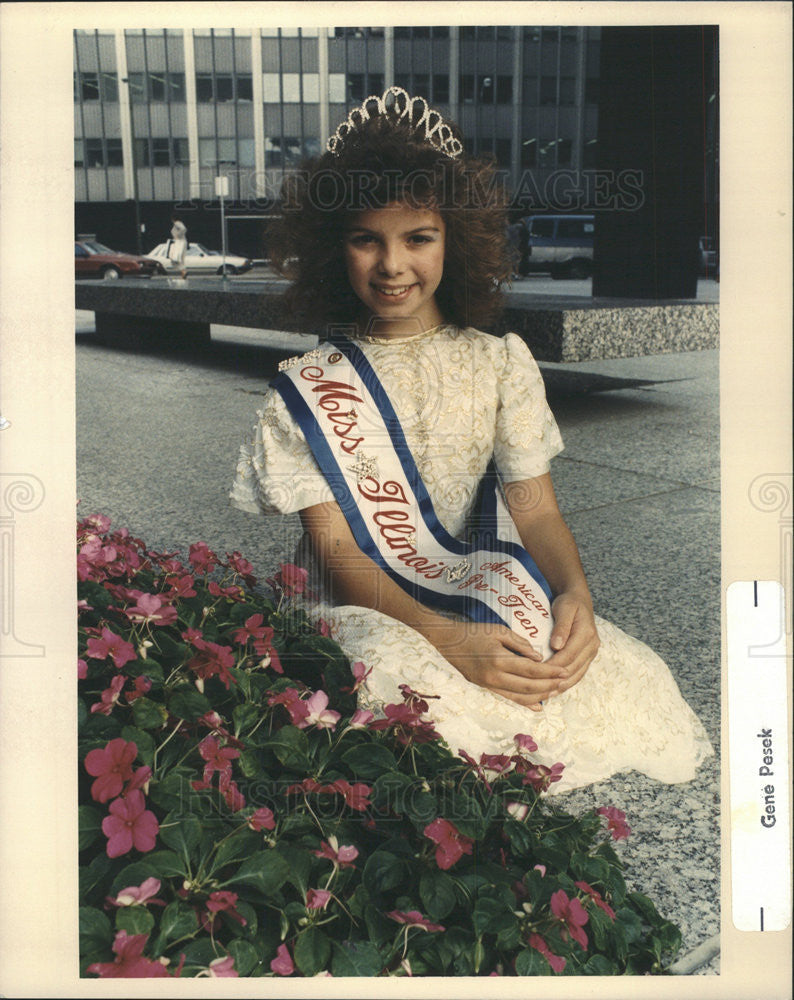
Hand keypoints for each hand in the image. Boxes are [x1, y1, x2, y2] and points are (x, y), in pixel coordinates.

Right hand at [428, 620, 566, 710]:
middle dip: (549, 686)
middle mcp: (494, 676)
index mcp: (499, 660)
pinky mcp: (486, 688)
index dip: (550, 672)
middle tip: (564, 682)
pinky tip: (537, 705)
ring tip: (555, 692)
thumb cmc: (474, 632)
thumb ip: (520, 643)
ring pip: (520, 697)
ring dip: (540, 697)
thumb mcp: (499, 631)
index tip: (564, 671)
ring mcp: (489, 685)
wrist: (449, 642)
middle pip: (528, 687)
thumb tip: (539, 657)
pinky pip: (508, 699)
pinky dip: (525, 703)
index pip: (531, 670)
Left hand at [544, 592, 599, 696]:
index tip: (536, 673)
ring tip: (545, 695)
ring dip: (561, 686)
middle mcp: (592, 646)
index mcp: (586, 634)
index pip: (568, 655)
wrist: (579, 600)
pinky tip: (554, 690)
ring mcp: (591, 653)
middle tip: (537, 689)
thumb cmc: (569, 603)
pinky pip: (578, 674)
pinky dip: (566, 683)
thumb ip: (561, 627)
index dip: (552, 666)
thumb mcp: (564, 608)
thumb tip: (556, 646)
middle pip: (573, 668)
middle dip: (555, 679)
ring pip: (577, 675)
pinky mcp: (587, 657)